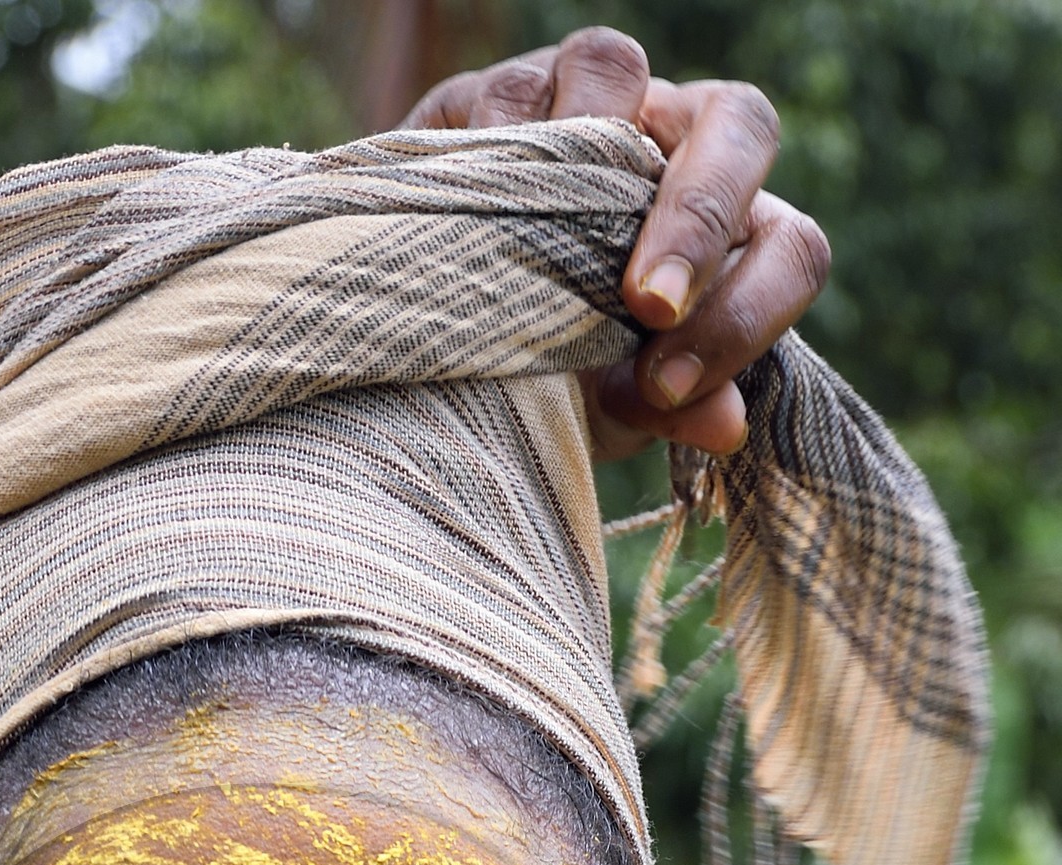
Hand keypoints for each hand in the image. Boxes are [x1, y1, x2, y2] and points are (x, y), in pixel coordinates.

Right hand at [404, 27, 830, 461]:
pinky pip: (513, 89)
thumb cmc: (550, 376)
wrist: (448, 341)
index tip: (667, 384)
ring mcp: (593, 106)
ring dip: (590, 144)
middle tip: (647, 305)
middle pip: (738, 123)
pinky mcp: (503, 95)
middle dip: (699, 217)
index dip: (746, 314)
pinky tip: (473, 207)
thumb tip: (724, 425)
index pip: (788, 246)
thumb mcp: (609, 406)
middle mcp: (677, 148)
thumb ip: (668, 408)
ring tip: (546, 227)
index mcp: (729, 235)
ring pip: (616, 68)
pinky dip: (497, 143)